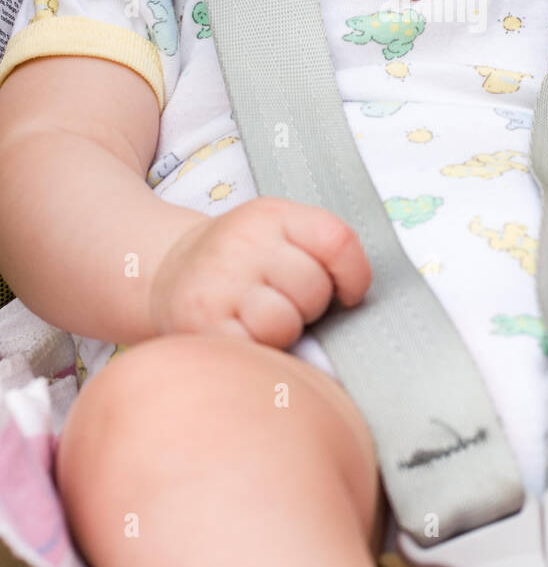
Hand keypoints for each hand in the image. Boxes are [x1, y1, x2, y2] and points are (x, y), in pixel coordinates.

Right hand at [148, 197, 371, 347]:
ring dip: (282, 332)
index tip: (346, 293)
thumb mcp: (279, 233)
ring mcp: (217, 284)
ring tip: (260, 320)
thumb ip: (321, 252)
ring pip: (285, 323)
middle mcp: (241, 242)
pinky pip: (254, 350)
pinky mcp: (199, 326)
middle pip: (313, 288)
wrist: (169, 273)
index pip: (338, 241)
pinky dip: (257, 352)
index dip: (354, 275)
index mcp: (271, 215)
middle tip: (283, 302)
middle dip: (309, 306)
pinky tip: (242, 337)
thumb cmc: (243, 261)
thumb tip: (360, 306)